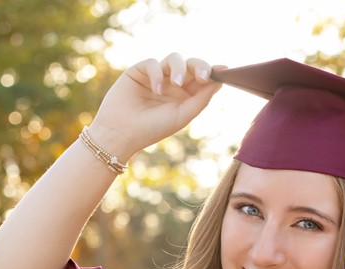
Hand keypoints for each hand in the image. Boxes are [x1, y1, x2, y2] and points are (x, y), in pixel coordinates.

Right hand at [87, 53, 221, 161]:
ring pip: (173, 59)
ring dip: (178, 68)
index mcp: (184, 94)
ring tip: (175, 83)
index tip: (224, 70)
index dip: (213, 72)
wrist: (120, 134)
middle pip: (190, 64)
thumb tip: (219, 82)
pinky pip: (153, 63)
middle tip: (203, 75)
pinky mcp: (139, 71)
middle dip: (199, 66)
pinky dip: (157, 74)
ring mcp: (156, 75)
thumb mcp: (181, 116)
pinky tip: (156, 89)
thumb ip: (200, 99)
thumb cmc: (152, 129)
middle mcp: (171, 83)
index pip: (201, 78)